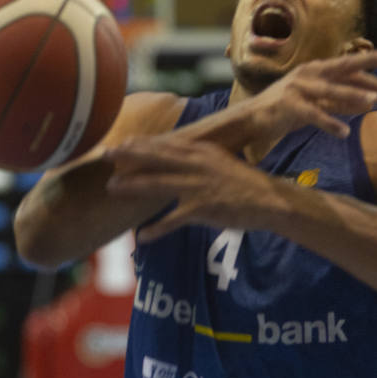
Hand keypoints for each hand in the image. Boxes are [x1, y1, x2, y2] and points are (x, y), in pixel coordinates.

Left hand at [105, 135, 282, 241]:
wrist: (269, 200)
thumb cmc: (245, 184)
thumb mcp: (222, 162)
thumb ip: (200, 159)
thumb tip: (180, 158)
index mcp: (202, 152)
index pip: (166, 144)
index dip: (142, 143)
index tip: (122, 141)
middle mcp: (197, 165)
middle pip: (157, 157)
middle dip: (130, 155)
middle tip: (106, 154)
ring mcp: (199, 186)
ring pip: (158, 184)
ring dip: (133, 186)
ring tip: (112, 187)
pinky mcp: (203, 208)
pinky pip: (173, 220)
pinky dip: (157, 229)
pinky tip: (142, 236)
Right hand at [244, 48, 376, 138]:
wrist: (252, 118)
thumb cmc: (286, 110)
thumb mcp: (317, 102)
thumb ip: (341, 100)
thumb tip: (369, 100)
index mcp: (316, 69)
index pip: (349, 64)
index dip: (372, 60)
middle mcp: (309, 73)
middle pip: (345, 67)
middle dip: (371, 69)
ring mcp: (298, 88)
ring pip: (331, 89)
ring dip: (353, 95)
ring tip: (374, 102)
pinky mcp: (289, 105)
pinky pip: (314, 114)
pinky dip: (330, 123)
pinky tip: (344, 133)